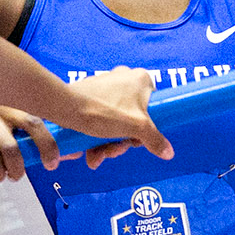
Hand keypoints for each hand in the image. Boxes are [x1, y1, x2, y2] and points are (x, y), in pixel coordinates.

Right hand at [0, 105, 75, 182]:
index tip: (56, 159)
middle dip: (45, 148)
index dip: (52, 137)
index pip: (39, 114)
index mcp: (10, 103)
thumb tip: (72, 152)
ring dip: (17, 169)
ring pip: (11, 147)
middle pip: (31, 122)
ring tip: (12, 175)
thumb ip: (34, 143)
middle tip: (48, 166)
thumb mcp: (10, 140)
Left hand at [55, 67, 171, 161]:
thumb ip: (155, 140)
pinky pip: (100, 118)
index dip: (146, 128)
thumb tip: (169, 152)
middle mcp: (124, 78)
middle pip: (132, 118)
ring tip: (97, 156)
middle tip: (113, 151)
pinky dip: (96, 136)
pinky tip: (89, 151)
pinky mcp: (90, 95)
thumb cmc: (103, 112)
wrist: (65, 108)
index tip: (136, 141)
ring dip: (108, 144)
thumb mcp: (136, 128)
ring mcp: (106, 86)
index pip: (153, 106)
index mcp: (141, 79)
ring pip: (115, 121)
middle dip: (122, 141)